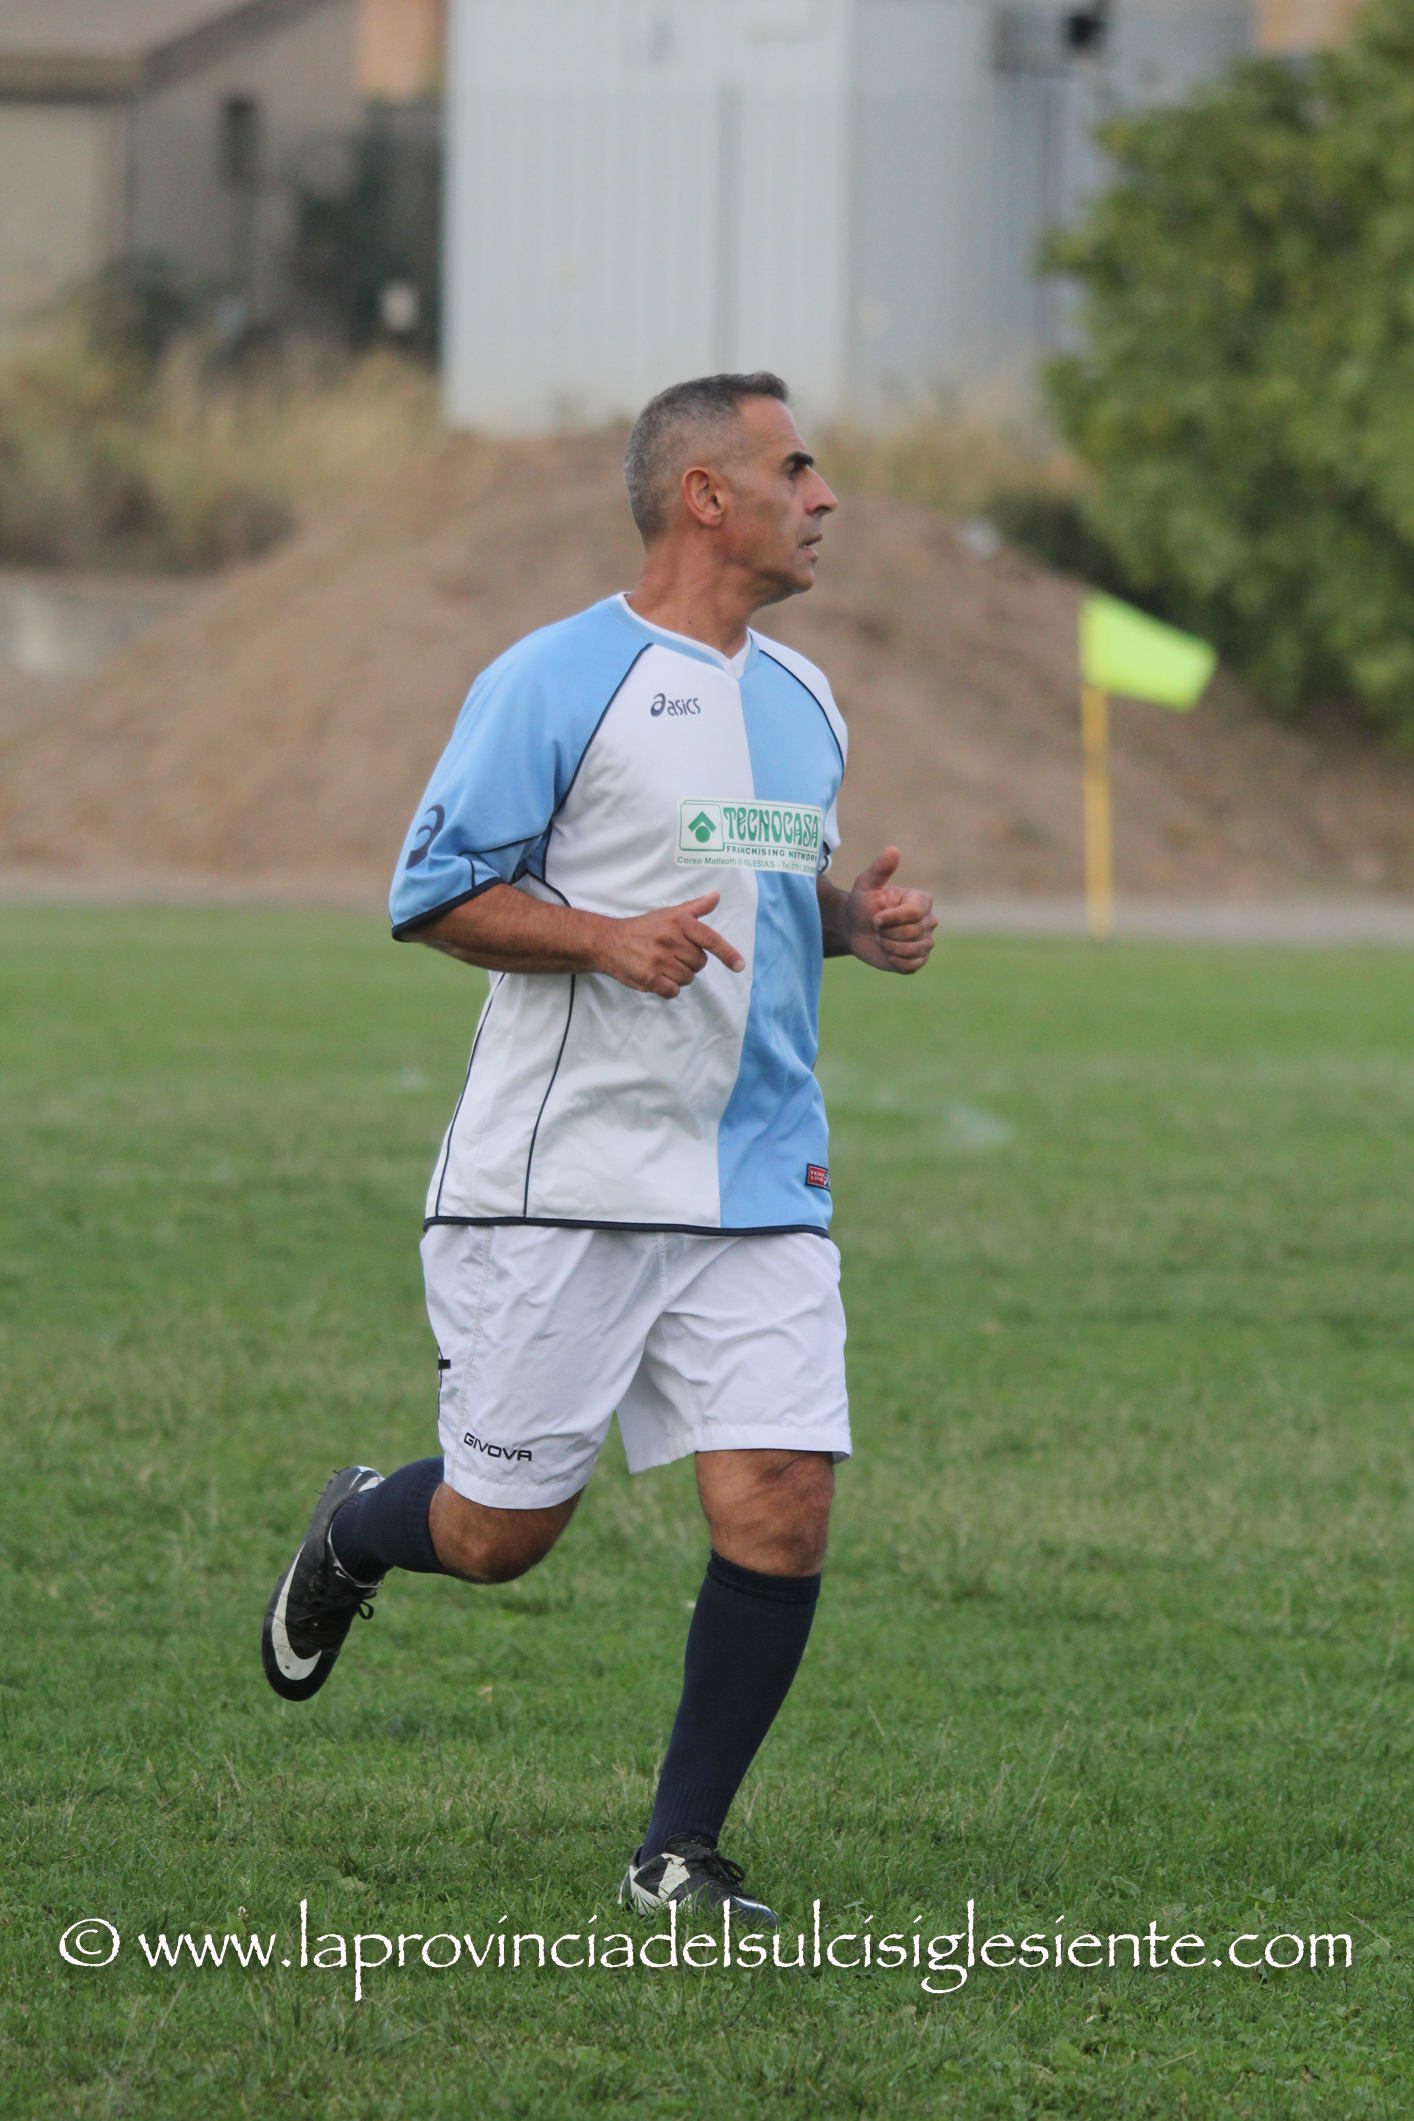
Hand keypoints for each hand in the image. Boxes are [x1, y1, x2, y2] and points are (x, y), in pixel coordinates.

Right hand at [601, 892, 745, 998]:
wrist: (608, 942)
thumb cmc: (644, 928)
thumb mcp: (669, 914)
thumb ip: (695, 908)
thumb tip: (716, 896)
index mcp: (677, 922)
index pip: (709, 939)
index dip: (727, 953)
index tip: (740, 966)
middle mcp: (669, 939)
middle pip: (699, 963)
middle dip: (690, 962)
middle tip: (672, 955)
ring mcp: (658, 959)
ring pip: (688, 978)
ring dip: (679, 976)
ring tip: (663, 965)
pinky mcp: (648, 978)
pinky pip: (673, 991)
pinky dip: (669, 988)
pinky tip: (658, 978)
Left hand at [843, 848, 936, 973]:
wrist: (855, 930)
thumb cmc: (861, 904)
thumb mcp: (866, 885)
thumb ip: (880, 869)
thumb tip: (893, 850)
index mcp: (921, 901)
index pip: (914, 914)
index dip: (891, 919)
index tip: (876, 917)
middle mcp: (929, 921)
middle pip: (912, 933)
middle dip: (887, 933)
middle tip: (878, 928)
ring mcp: (926, 941)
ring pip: (911, 950)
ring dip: (889, 947)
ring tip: (882, 939)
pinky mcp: (919, 960)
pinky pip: (911, 965)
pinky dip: (894, 960)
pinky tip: (888, 952)